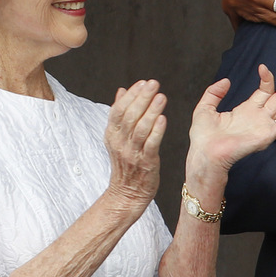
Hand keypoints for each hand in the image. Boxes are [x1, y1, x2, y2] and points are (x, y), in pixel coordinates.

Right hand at [104, 80, 167, 207]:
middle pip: (129, 116)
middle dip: (142, 98)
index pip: (118, 110)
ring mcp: (132, 153)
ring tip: (161, 97)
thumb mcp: (117, 138)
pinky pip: (150, 144)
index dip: (131, 95)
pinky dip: (157, 131)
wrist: (126, 193)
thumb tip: (121, 90)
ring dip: (151, 111)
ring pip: (140, 128)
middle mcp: (120, 142)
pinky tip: (163, 119)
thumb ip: (119, 114)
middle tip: (154, 84)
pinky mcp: (145, 163)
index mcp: (112, 134)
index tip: (143, 82)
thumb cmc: (126, 164)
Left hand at [187, 61, 275, 174]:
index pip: (265, 90)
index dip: (267, 78)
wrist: (204, 154)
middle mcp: (259, 118)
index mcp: (247, 110)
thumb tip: (226, 81)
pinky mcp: (266, 136)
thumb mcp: (205, 108)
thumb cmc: (203, 137)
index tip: (262, 67)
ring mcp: (264, 126)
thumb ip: (214, 92)